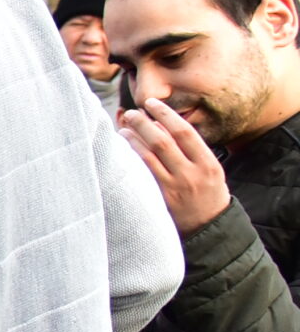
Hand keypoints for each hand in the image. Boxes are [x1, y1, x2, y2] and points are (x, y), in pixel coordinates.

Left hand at [118, 98, 232, 234]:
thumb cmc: (207, 194)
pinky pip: (141, 174)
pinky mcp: (160, 200)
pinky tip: (121, 149)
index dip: (166, 114)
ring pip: (148, 157)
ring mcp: (174, 188)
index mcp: (208, 164)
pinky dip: (131, 159)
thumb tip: (159, 123)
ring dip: (133, 139)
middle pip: (163, 141)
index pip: (184, 132)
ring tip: (124, 128)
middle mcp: (192, 175)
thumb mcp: (209, 170)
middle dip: (144, 123)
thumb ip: (189, 149)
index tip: (151, 103)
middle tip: (131, 113)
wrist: (209, 228)